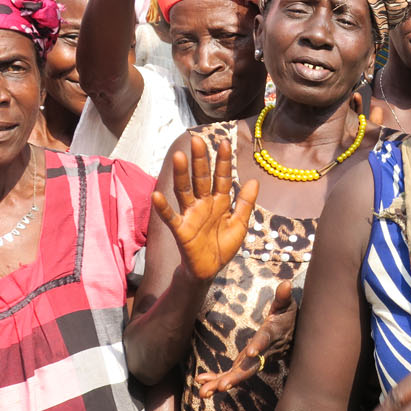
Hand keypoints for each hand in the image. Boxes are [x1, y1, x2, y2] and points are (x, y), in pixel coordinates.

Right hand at [154, 137, 257, 281]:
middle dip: (200, 160)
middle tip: (197, 140)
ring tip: (178, 156)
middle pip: (201, 178)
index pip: (222, 178)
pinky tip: (156, 194)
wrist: (209, 270)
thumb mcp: (240, 224)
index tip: (224, 142)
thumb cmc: (222, 245)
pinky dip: (163, 207)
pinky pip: (170, 217)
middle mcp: (204, 204)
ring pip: (184, 190)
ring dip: (181, 174)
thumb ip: (246, 203)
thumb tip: (254, 180)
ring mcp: (191, 215)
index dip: (223, 162)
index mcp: (220, 202)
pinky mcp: (181, 230)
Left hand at [196, 281, 296, 396]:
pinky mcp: (246, 364)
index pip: (265, 341)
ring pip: (238, 375)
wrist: (295, 337)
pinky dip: (216, 379)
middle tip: (223, 386)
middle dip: (236, 377)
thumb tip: (285, 284)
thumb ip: (284, 297)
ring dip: (220, 384)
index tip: (250, 353)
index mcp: (271, 336)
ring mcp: (254, 361)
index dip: (259, 347)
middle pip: (250, 367)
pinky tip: (201, 382)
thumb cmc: (288, 317)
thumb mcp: (287, 305)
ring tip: (203, 393)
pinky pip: (231, 374)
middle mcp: (263, 353)